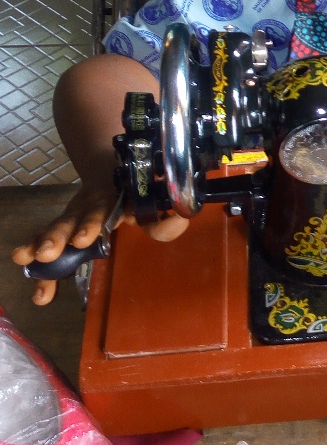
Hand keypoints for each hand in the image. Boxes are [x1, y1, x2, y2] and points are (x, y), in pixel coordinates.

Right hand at [11, 185, 188, 304]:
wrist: (109, 167)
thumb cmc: (135, 193)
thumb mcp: (152, 204)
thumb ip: (165, 219)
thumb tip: (179, 221)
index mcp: (115, 197)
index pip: (106, 209)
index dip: (92, 224)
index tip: (83, 238)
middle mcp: (91, 204)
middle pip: (74, 219)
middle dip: (62, 236)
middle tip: (49, 253)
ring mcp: (75, 214)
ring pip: (59, 226)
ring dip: (45, 243)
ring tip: (29, 257)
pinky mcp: (64, 225)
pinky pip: (49, 241)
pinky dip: (38, 258)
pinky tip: (31, 277)